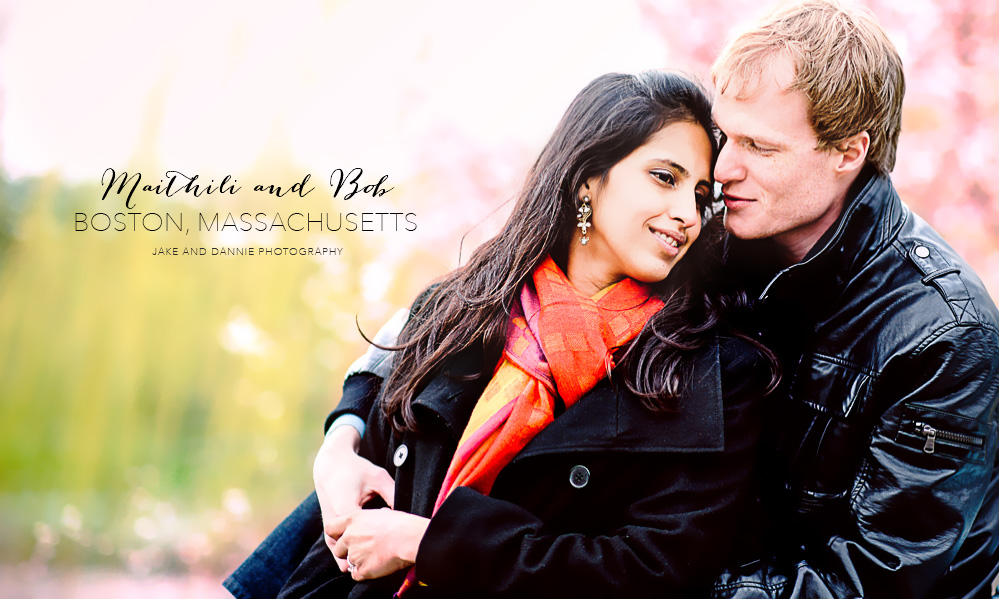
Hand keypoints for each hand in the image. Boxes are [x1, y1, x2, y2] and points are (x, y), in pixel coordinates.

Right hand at [314, 426, 395, 567]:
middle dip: (366, 555)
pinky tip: (361, 550)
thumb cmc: (356, 470)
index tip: (393, 540)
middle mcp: (334, 521)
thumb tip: (406, 512)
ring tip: (373, 556)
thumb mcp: (378, 478)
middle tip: (385, 554)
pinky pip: (335, 546)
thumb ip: (392, 494)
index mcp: (347, 509)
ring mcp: (328, 525)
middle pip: (350, 550)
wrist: (331, 464)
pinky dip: (346, 551)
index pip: (364, 538)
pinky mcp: (327, 526)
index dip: (381, 541)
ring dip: (353, 556)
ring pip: (339, 552)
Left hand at [326, 508, 429, 580]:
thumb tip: (374, 520)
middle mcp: (349, 537)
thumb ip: (369, 519)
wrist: (409, 539)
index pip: (330, 528)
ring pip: (348, 563)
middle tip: (364, 550)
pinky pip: (357, 575)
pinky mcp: (361, 569)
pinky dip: (365, 573)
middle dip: (347, 551)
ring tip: (375, 557)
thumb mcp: (381, 513)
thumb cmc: (400, 523)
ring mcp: (354, 554)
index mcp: (353, 520)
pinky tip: (377, 566)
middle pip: (338, 549)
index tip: (343, 538)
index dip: (336, 535)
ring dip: (358, 562)